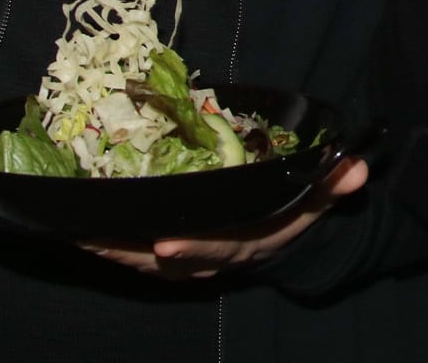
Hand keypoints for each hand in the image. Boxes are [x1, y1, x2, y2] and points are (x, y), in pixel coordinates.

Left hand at [83, 156, 368, 277]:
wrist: (280, 239)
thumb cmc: (294, 212)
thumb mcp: (318, 199)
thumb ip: (333, 184)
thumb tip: (355, 167)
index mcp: (244, 243)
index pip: (217, 249)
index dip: (192, 249)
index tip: (165, 243)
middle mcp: (209, 257)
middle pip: (163, 261)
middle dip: (127, 250)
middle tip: (91, 235)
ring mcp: (186, 259)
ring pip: (140, 260)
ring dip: (106, 248)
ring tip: (72, 231)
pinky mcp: (166, 253)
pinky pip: (131, 252)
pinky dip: (106, 243)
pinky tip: (78, 228)